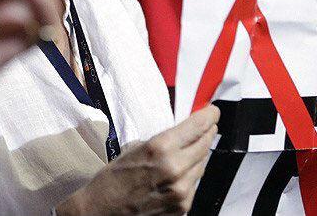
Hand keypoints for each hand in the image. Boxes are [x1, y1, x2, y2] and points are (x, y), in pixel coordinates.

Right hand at [56, 105, 220, 215]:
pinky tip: (183, 170)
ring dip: (199, 154)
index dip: (209, 115)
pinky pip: (195, 183)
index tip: (213, 111)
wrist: (103, 210)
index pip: (197, 126)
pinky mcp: (183, 206)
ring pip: (202, 165)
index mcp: (160, 147)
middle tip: (209, 125)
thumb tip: (184, 133)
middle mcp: (174, 168)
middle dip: (207, 133)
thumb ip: (164, 140)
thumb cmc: (114, 178)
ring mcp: (181, 190)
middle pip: (204, 144)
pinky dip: (191, 174)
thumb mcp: (137, 148)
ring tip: (194, 147)